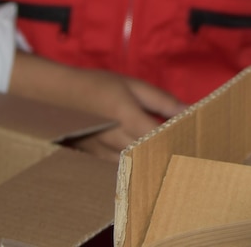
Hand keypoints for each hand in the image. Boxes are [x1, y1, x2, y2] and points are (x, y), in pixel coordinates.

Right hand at [9, 53, 186, 159]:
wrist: (55, 94)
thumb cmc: (97, 85)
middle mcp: (113, 138)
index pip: (159, 136)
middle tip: (188, 151)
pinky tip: (145, 159)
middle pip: (148, 153)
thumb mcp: (132, 85)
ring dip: (151, 160)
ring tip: (170, 155)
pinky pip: (119, 166)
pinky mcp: (93, 159)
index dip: (179, 139)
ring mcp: (100, 152)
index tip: (195, 140)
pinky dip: (134, 163)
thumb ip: (161, 100)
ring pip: (134, 164)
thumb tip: (189, 109)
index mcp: (125, 116)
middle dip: (168, 153)